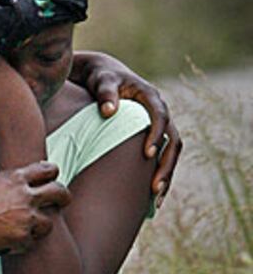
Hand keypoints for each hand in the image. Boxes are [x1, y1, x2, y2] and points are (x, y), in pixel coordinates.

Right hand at [0, 161, 71, 268]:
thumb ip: (2, 183)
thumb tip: (5, 185)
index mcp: (15, 178)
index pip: (46, 169)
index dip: (52, 172)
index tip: (51, 176)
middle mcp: (25, 196)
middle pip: (60, 193)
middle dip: (64, 196)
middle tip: (62, 201)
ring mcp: (26, 217)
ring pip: (48, 224)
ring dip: (39, 227)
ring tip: (25, 229)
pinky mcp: (22, 238)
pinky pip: (29, 244)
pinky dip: (19, 245)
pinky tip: (5, 243)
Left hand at [69, 51, 181, 201]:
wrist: (103, 75)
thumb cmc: (101, 77)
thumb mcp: (102, 80)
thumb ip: (105, 92)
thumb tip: (109, 111)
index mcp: (150, 96)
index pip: (161, 116)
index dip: (156, 135)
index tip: (147, 154)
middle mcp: (159, 111)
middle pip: (173, 140)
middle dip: (166, 164)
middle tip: (155, 187)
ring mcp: (157, 125)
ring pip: (171, 152)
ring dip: (166, 174)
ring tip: (156, 199)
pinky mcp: (151, 135)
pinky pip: (162, 156)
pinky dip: (158, 174)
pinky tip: (151, 197)